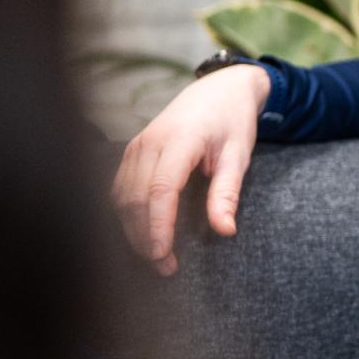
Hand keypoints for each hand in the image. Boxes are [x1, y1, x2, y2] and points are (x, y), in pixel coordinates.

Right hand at [112, 64, 270, 275]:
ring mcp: (135, 146)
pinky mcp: (130, 153)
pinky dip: (127, 215)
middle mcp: (149, 143)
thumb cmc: (232, 122)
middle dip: (145, 237)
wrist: (219, 90)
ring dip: (133, 230)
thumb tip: (225, 231)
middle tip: (165, 268)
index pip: (160, 189)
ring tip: (156, 258)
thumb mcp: (239, 155)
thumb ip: (228, 193)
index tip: (163, 254)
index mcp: (180, 140)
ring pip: (121, 197)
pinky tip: (142, 234)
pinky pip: (119, 189)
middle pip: (134, 198)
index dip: (157, 225)